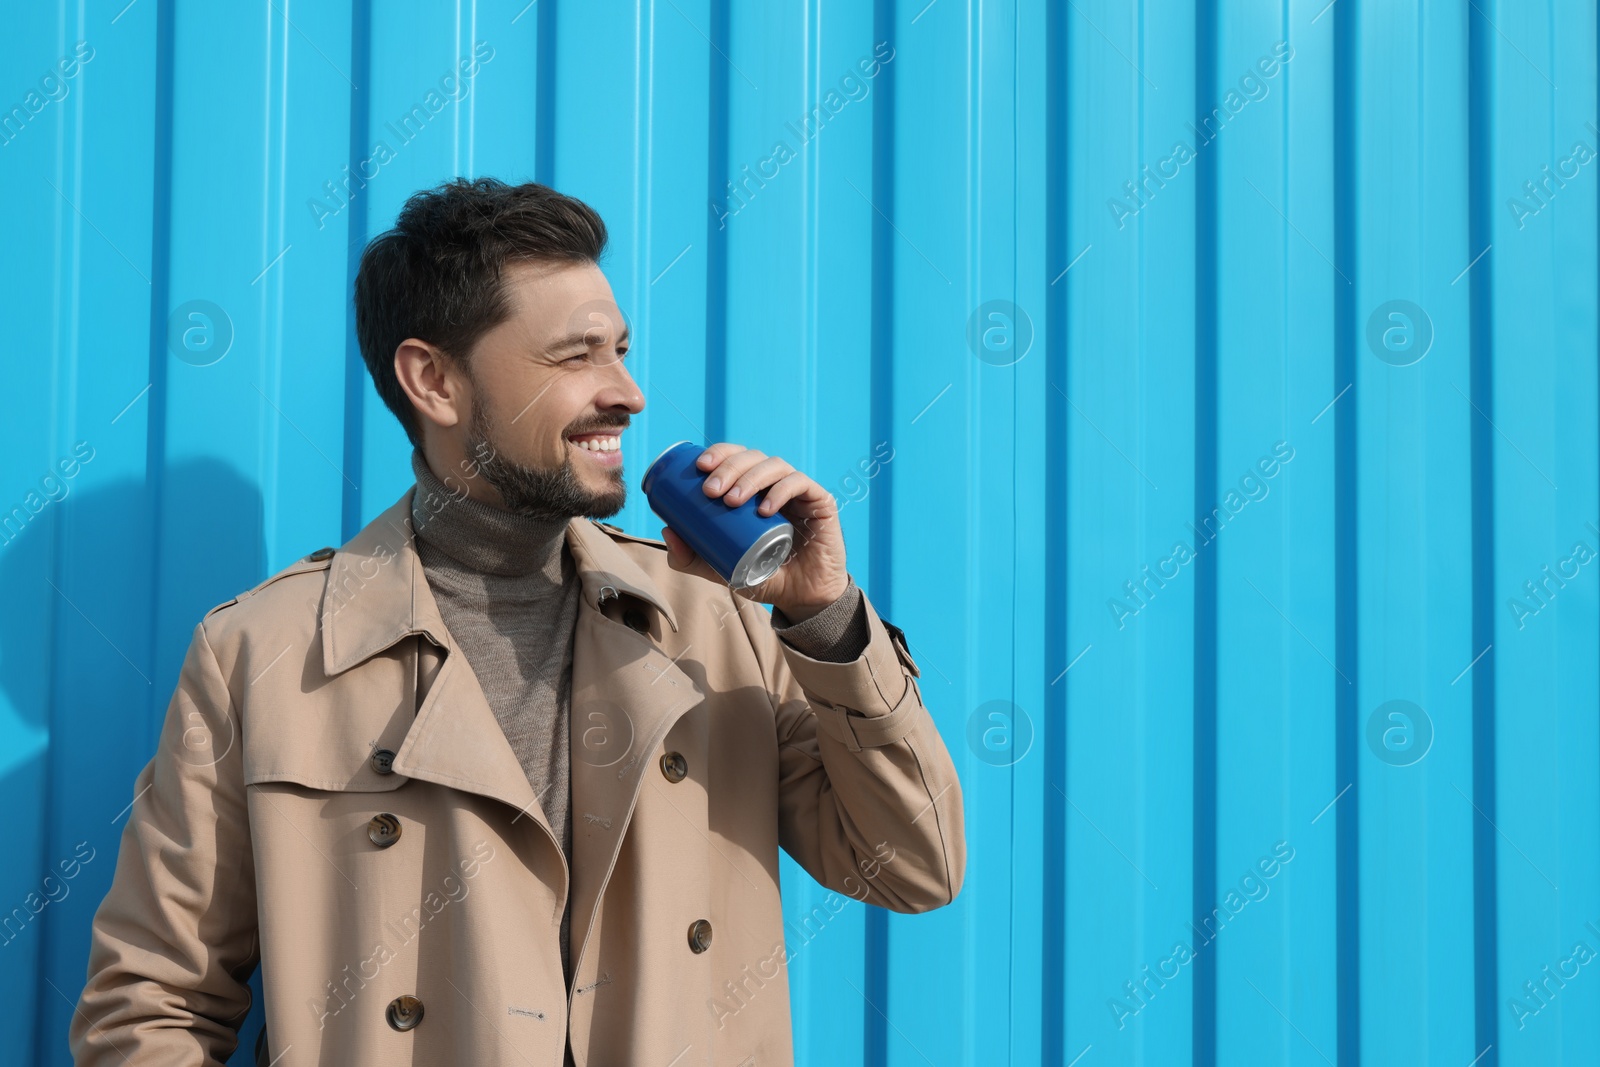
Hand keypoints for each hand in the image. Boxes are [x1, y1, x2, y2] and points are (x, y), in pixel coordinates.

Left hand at [660, 443, 848, 621]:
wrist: (802, 597)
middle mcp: (775, 484)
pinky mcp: (820, 502)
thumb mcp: (721, 568)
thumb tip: (666, 529)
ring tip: (732, 500)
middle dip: (728, 467)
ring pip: (774, 465)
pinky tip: (765, 508)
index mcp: (753, 489)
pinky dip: (781, 490)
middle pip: (751, 457)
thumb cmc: (764, 576)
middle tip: (710, 490)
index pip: (735, 458)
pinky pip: (800, 483)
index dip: (719, 454)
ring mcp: (798, 491)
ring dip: (750, 477)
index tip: (699, 467)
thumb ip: (692, 557)